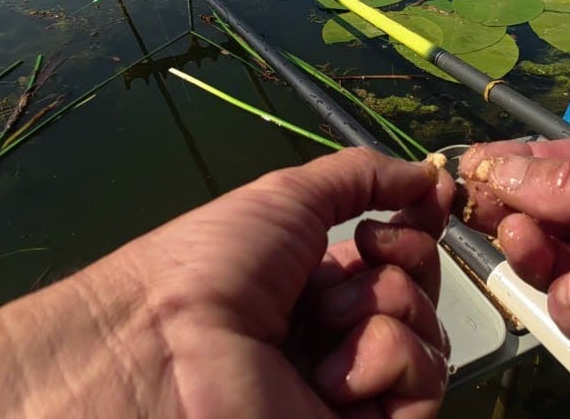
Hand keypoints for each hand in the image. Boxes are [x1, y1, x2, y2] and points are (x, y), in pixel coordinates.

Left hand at [0, 149, 453, 418]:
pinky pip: (410, 412)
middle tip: (345, 293)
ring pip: (424, 367)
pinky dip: (390, 383)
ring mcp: (332, 404)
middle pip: (420, 314)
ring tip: (327, 343)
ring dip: (393, 337)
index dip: (410, 248)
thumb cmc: (191, 274)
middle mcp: (323, 345)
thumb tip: (428, 173)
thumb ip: (355, 180)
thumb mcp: (282, 202)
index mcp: (305, 288)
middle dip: (401, 292)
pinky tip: (334, 380)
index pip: (399, 266)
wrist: (140, 361)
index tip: (400, 231)